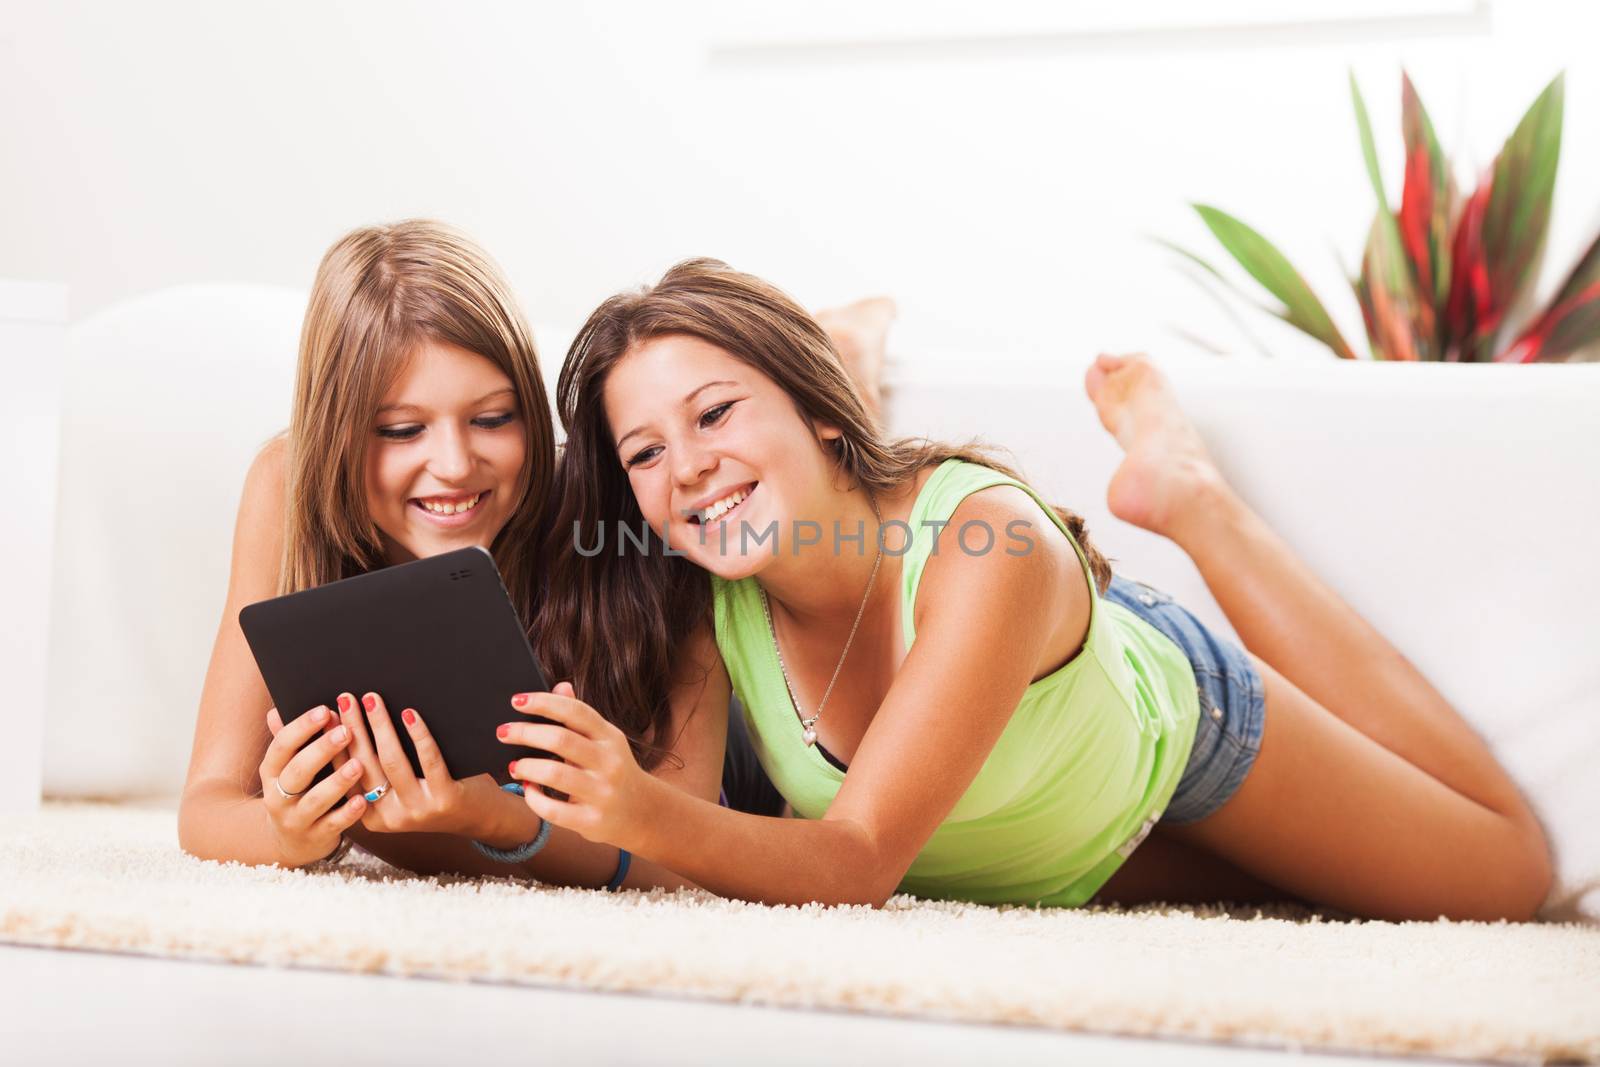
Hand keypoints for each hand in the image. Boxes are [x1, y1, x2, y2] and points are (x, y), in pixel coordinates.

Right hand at [262, 704, 366, 866]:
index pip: (281, 746)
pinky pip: (332, 825)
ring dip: (337, 782)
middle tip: (346, 731)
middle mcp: (278, 797)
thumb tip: (276, 709)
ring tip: (358, 764)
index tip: (325, 710)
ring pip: (315, 800)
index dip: (301, 727)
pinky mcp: (315, 838)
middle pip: (298, 771)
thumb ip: (287, 741)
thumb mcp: (286, 767)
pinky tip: (363, 800)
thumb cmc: (297, 790)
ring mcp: (295, 820)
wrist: (289, 841)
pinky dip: (348, 813)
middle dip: (321, 750)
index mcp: (271, 772)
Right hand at [333, 691, 519, 841]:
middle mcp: (391, 816)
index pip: (346, 775)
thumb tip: (350, 726)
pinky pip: (429, 760)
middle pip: (363, 764)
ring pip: (392, 761)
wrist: (479, 817)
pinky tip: (410, 714)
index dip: (334, 743)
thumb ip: (378, 772)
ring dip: (380, 725)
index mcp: (372, 815)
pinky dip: (418, 734)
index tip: (328, 715)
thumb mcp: (400, 792)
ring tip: (372, 700)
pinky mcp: (444, 798)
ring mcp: (418, 809)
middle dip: (352, 727)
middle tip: (345, 699)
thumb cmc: (434, 793)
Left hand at [499, 681, 657, 848]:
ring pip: (554, 774)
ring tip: (514, 765)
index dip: (544, 702)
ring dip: (526, 767)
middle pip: (561, 740)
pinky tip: (528, 789)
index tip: (516, 700)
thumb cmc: (613, 771)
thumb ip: (581, 717)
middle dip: (525, 733)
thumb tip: (560, 686)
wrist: (642, 813)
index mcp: (610, 737)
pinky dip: (533, 798)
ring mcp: (602, 792)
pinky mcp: (591, 820)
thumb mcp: (604, 741)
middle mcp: (609, 762)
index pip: (576, 712)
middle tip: (503, 732)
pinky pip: (553, 810)